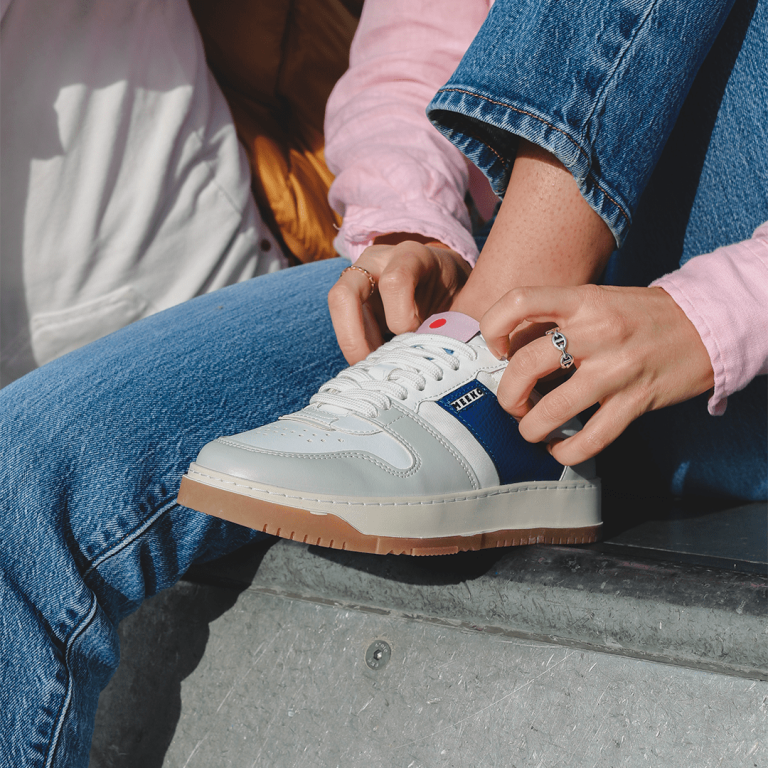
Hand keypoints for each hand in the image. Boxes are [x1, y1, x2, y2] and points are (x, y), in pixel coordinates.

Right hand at [328, 236, 470, 364]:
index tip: (417, 336)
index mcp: (411, 256)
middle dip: (355, 338)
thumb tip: (440, 358)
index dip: (403, 318)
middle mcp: (376, 262)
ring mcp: (358, 279)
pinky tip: (375, 364)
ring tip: (376, 369)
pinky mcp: (350, 299)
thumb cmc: (455, 290)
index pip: (394, 281)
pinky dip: (356, 349)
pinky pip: (343, 326)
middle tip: (375, 366)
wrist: (445, 277)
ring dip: (354, 346)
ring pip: (337, 312)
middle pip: (343, 295)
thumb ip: (452, 323)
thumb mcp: (462, 299)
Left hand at [480, 284, 714, 465]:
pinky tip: (560, 449)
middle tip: (511, 403)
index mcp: (583, 300)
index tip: (497, 349)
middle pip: (526, 364)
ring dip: (530, 428)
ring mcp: (617, 368)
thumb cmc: (643, 315)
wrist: (708, 324)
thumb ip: (559, 318)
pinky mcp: (636, 401)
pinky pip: (592, 438)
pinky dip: (567, 451)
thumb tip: (511, 351)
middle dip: (507, 393)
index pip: (520, 302)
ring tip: (531, 430)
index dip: (493, 327)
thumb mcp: (598, 300)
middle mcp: (597, 331)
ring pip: (554, 408)